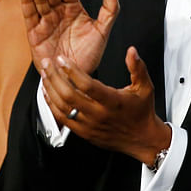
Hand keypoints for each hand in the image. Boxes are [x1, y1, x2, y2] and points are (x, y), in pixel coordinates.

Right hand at [21, 0, 118, 74]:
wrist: (75, 78)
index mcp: (74, 9)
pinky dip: (27, 2)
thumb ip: (110, 10)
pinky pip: (30, 15)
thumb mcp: (102, 31)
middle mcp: (58, 13)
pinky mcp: (34, 33)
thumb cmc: (90, 55)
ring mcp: (45, 22)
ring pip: (40, 0)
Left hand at [41, 46, 170, 164]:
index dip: (72, 71)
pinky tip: (47, 93)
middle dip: (55, 77)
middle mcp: (99, 115)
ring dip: (50, 90)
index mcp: (113, 102)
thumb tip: (132, 51)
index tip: (62, 59)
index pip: (88, 85)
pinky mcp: (83, 133)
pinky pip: (62, 119)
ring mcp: (89, 125)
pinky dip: (51, 105)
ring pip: (63, 108)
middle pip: (69, 95)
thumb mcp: (145, 87)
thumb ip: (137, 67)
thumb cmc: (142, 112)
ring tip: (45, 75)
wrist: (142, 139)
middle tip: (47, 64)